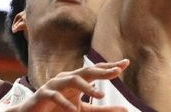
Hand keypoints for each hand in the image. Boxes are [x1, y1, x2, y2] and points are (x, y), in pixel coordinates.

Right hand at [8, 60, 130, 111]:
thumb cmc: (59, 108)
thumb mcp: (84, 110)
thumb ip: (103, 109)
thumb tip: (126, 109)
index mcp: (76, 79)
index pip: (95, 69)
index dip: (109, 66)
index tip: (126, 63)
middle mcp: (66, 78)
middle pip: (86, 71)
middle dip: (102, 71)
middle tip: (118, 71)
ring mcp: (54, 84)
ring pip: (72, 80)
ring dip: (86, 88)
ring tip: (100, 95)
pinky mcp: (44, 94)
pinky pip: (55, 96)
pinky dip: (65, 103)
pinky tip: (73, 110)